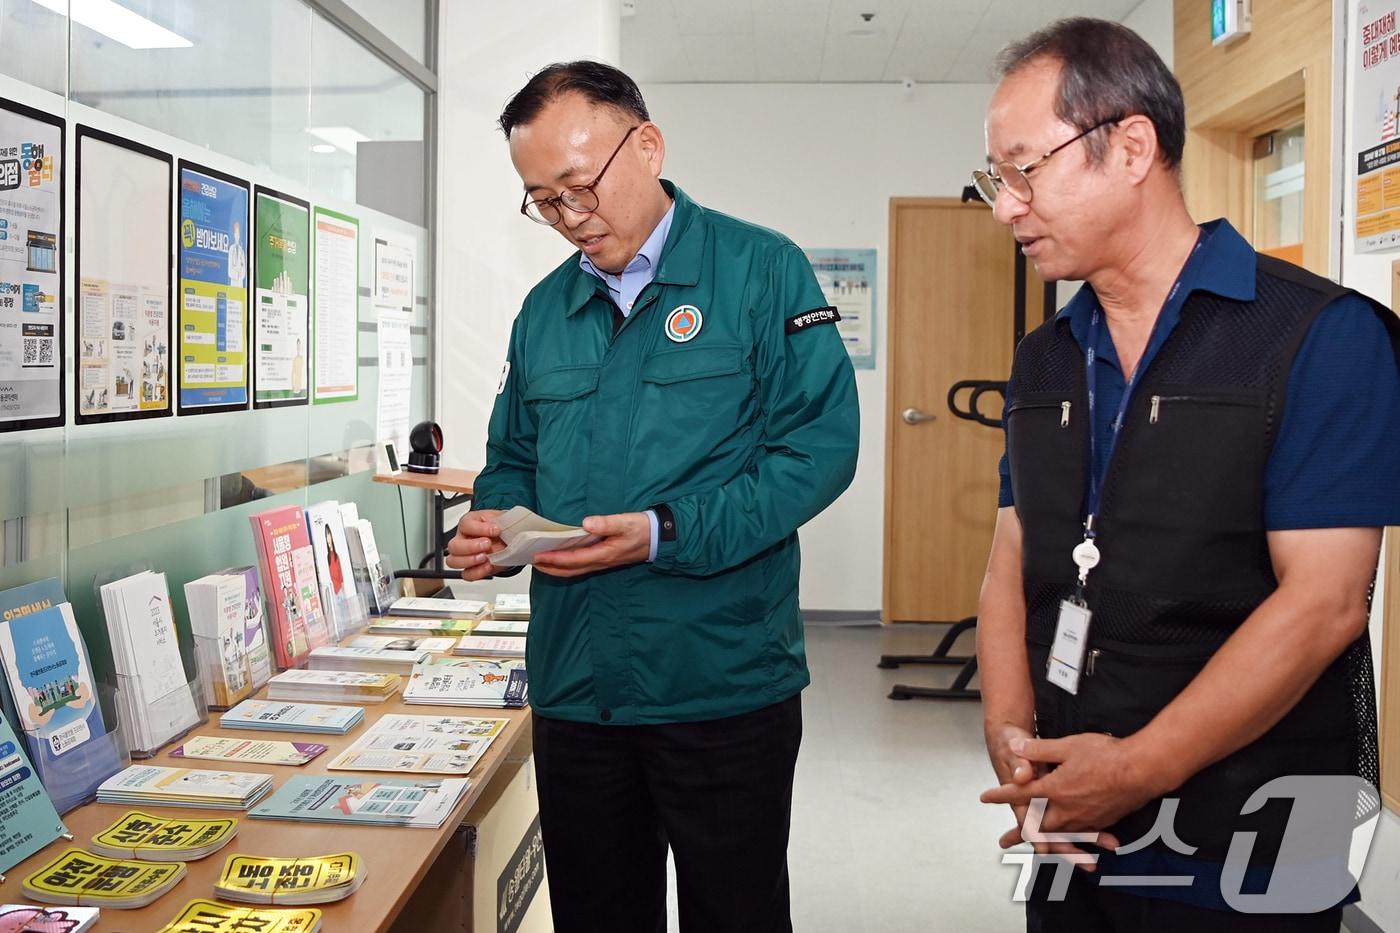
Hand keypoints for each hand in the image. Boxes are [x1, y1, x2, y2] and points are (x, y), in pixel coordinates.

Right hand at [445, 509, 505, 580]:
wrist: (510, 540)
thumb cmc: (501, 528)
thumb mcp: (502, 519)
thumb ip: (500, 522)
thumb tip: (502, 526)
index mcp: (469, 523)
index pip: (465, 525)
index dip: (479, 528)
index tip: (496, 530)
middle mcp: (463, 539)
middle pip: (453, 546)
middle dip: (471, 547)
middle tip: (487, 545)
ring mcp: (465, 555)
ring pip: (454, 561)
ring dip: (470, 561)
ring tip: (486, 557)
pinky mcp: (472, 568)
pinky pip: (467, 574)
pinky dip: (477, 572)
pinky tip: (488, 566)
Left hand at [532, 512, 650, 577]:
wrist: (659, 538)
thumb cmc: (642, 529)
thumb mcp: (625, 522)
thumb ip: (606, 523)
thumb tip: (586, 523)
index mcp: (604, 554)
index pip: (574, 559)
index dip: (555, 559)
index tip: (539, 555)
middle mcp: (601, 562)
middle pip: (571, 570)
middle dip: (551, 568)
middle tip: (533, 563)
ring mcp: (603, 562)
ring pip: (576, 570)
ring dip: (558, 569)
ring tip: (542, 563)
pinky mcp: (605, 559)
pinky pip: (582, 566)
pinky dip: (568, 565)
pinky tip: (562, 560)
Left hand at [983, 733, 1164, 859]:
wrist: (1142, 770)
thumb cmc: (1106, 754)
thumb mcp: (1068, 745)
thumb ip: (1039, 749)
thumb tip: (1016, 746)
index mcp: (1054, 788)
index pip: (1021, 792)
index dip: (1001, 794)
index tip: (985, 798)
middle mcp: (1066, 808)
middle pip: (1036, 824)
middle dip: (1019, 833)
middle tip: (1004, 842)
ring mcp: (1084, 818)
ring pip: (1059, 834)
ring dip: (1045, 842)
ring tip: (1037, 851)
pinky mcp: (1101, 821)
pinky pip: (1082, 836)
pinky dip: (1074, 842)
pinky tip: (1074, 845)